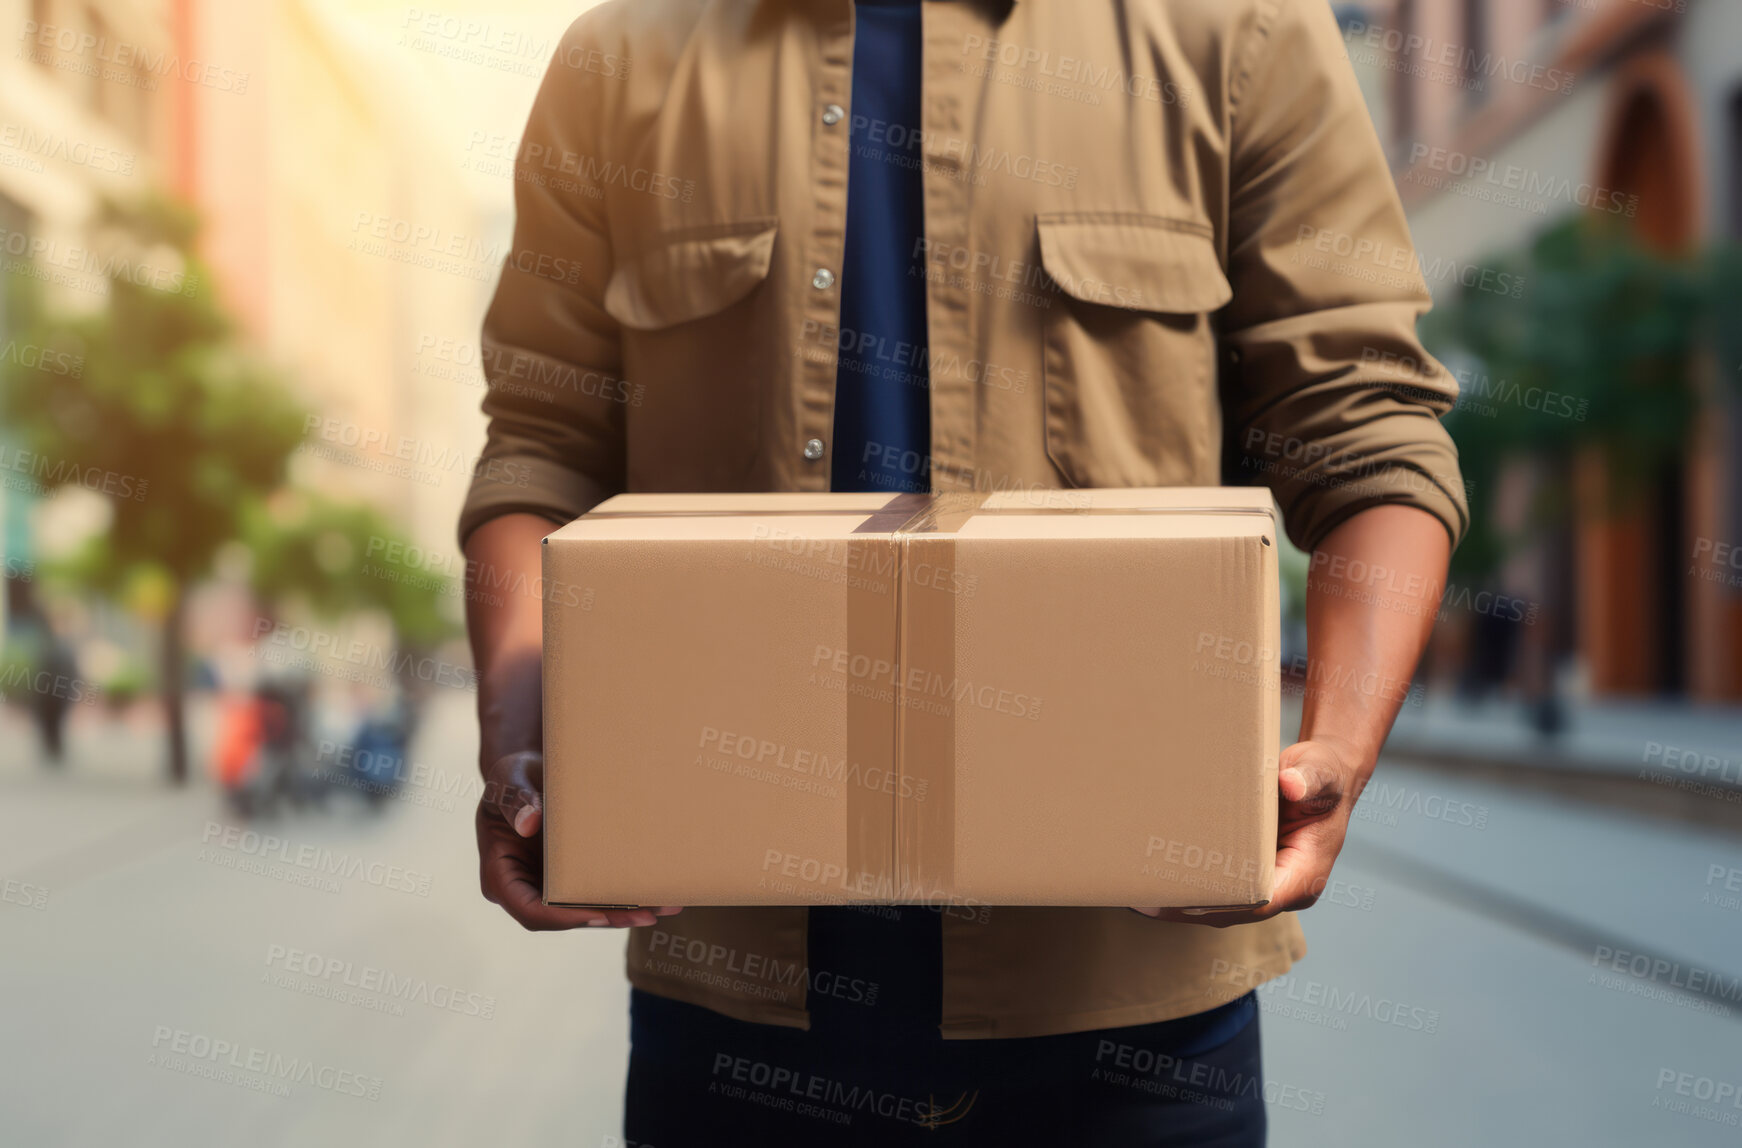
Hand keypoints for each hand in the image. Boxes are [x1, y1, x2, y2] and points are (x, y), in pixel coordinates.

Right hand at [477, 748, 681, 929]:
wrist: (530, 773)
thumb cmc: (513, 777)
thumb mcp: (508, 782)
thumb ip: (515, 801)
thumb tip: (529, 823)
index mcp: (501, 876)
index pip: (531, 911)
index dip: (564, 918)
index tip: (597, 914)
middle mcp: (525, 889)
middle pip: (566, 917)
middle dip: (608, 918)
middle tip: (647, 914)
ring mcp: (548, 886)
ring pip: (586, 910)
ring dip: (625, 911)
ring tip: (663, 907)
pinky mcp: (570, 878)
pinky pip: (595, 892)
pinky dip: (625, 894)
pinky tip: (657, 893)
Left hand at [1129, 739, 1362, 927]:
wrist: (1320, 779)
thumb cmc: (1321, 777)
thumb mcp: (1320, 772)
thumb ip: (1310, 777)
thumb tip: (1291, 783)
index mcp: (1305, 875)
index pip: (1261, 900)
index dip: (1223, 901)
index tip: (1185, 898)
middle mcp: (1286, 889)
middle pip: (1234, 911)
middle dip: (1190, 907)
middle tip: (1146, 899)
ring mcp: (1267, 886)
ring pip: (1222, 908)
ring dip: (1183, 904)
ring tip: (1139, 897)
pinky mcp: (1249, 876)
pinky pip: (1218, 893)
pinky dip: (1188, 891)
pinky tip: (1153, 886)